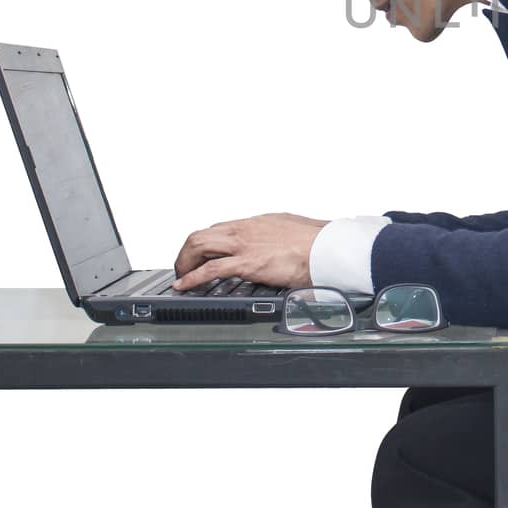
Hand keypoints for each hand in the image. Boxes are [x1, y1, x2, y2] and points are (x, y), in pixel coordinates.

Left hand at [171, 213, 329, 291]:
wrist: (326, 246)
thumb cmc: (317, 239)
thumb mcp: (292, 230)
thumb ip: (279, 237)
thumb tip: (282, 244)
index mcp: (256, 223)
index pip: (220, 229)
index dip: (205, 243)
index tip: (200, 254)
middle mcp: (245, 230)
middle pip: (202, 234)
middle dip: (187, 252)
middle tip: (184, 266)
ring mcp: (244, 245)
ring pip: (199, 245)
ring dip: (185, 261)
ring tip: (181, 275)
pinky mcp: (247, 263)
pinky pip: (210, 269)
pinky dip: (192, 278)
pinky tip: (184, 285)